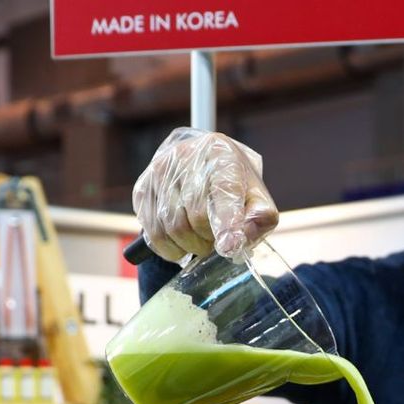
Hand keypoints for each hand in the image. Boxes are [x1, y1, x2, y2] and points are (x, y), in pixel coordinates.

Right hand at [131, 127, 278, 261]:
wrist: (201, 164)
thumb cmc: (234, 185)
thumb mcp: (256, 197)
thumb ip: (260, 216)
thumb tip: (240, 238)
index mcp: (221, 155)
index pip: (224, 192)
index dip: (227, 223)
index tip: (229, 247)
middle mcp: (187, 157)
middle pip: (196, 216)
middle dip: (210, 239)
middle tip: (217, 241)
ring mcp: (160, 172)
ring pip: (173, 228)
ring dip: (190, 246)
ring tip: (201, 240)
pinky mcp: (143, 188)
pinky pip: (153, 232)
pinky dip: (170, 249)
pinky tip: (182, 244)